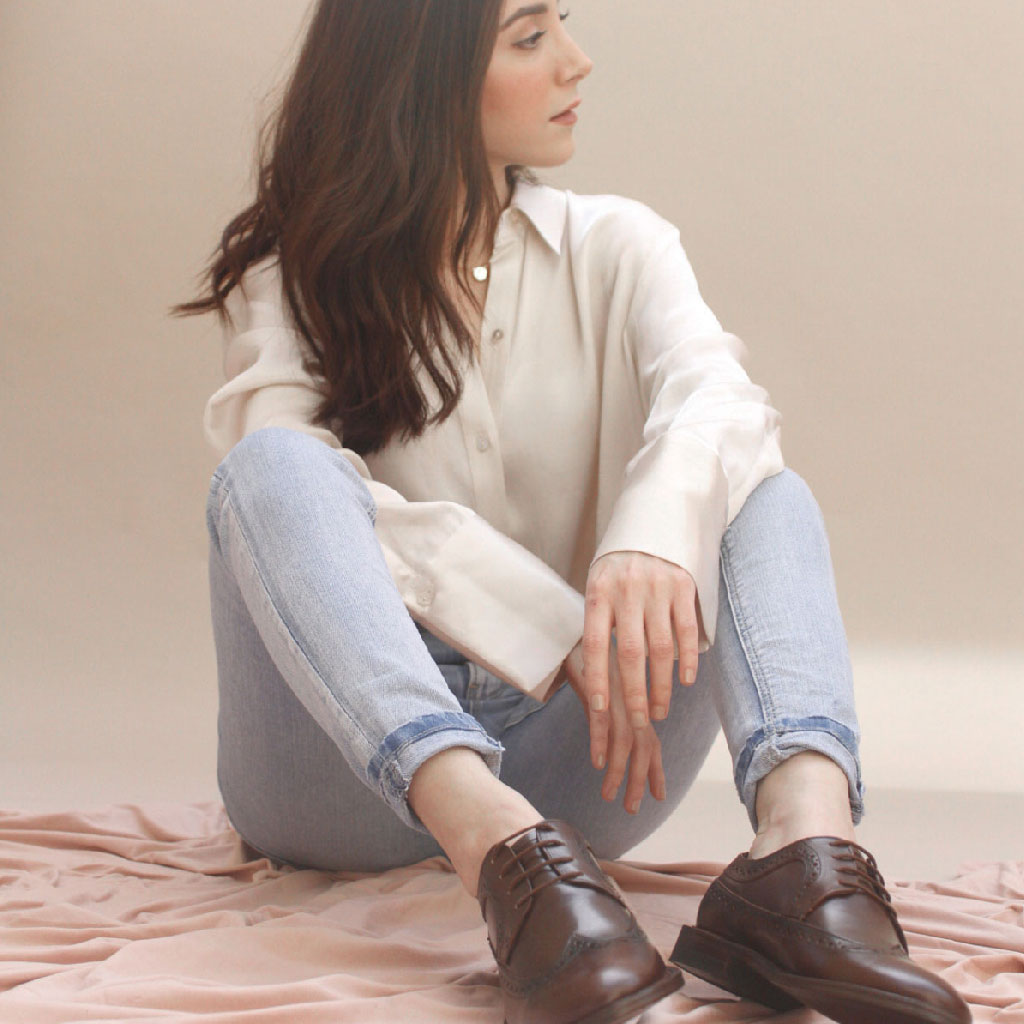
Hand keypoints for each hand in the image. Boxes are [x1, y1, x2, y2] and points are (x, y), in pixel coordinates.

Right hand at [562, 638, 664, 812]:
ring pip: (624, 741)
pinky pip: (601, 721)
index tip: (658, 795)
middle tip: (632, 808)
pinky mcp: (598, 687)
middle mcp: (631, 702)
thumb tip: (609, 745)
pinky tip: (596, 763)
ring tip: (610, 795)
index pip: (651, 742)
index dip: (656, 770)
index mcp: (635, 704)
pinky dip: (600, 744)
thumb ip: (611, 717)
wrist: (578, 632)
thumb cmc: (590, 662)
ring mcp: (617, 695)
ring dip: (618, 771)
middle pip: (643, 747)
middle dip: (638, 780)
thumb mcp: (605, 696)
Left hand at [574, 551, 699, 791]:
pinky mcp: (684, 585)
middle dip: (634, 694)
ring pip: (660, 648)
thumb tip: (592, 671)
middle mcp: (627, 590)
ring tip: (660, 711)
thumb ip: (599, 622)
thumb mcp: (599, 585)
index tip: (600, 709)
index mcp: (599, 592)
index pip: (595, 644)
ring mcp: (657, 588)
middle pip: (630, 653)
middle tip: (638, 723)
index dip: (598, 678)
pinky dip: (687, 659)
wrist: (652, 522)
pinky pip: (686, 630)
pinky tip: (685, 681)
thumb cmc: (619, 567)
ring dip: (661, 685)